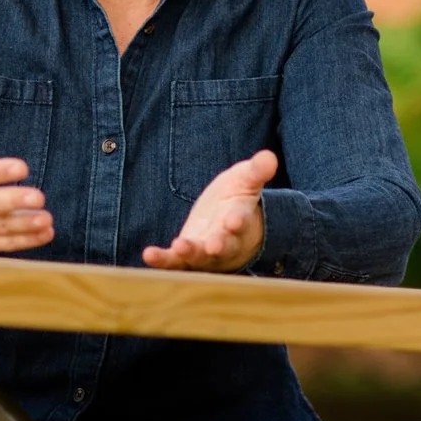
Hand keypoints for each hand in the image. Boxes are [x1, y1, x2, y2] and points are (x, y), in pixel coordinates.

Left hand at [142, 150, 276, 271]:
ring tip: (179, 247)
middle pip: (223, 246)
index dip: (238, 221)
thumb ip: (256, 171)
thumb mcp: (246, 180)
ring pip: (199, 258)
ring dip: (189, 254)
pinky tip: (149, 255)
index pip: (241, 221)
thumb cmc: (237, 200)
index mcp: (240, 220)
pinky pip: (175, 262)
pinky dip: (164, 260)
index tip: (235, 220)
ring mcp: (206, 253)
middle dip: (219, 245)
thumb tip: (270, 157)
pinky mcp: (186, 257)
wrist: (228, 223)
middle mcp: (225, 242)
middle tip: (214, 246)